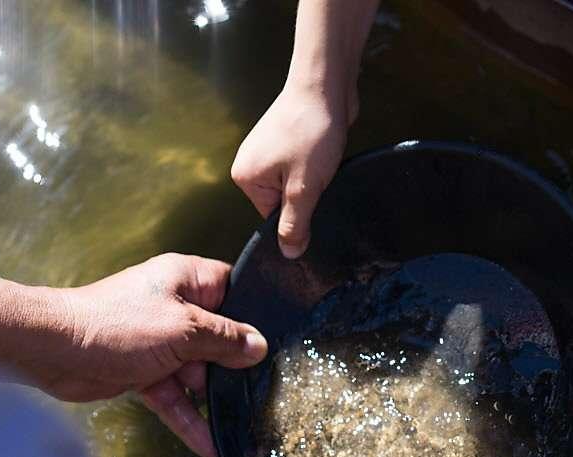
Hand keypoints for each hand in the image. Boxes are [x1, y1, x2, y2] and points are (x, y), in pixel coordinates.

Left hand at [53, 254, 266, 456]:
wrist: (53, 351)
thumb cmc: (115, 325)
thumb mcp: (184, 330)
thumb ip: (225, 340)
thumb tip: (258, 346)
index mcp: (188, 280)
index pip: (235, 290)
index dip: (255, 313)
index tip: (278, 339)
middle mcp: (177, 307)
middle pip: (221, 338)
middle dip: (237, 366)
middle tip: (263, 390)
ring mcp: (161, 341)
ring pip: (199, 372)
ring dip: (214, 399)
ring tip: (242, 426)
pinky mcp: (145, 370)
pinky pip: (175, 395)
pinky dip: (188, 418)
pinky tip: (208, 444)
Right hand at [231, 83, 352, 257]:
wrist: (326, 85)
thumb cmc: (312, 133)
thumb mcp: (304, 188)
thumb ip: (295, 224)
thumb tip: (289, 255)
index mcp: (245, 177)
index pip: (272, 218)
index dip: (297, 216)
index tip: (314, 203)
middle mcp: (251, 165)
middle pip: (283, 203)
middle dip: (307, 198)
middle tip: (321, 180)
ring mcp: (269, 152)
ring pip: (295, 186)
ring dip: (315, 182)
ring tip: (324, 165)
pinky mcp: (289, 142)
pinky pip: (302, 170)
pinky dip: (317, 168)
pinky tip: (326, 156)